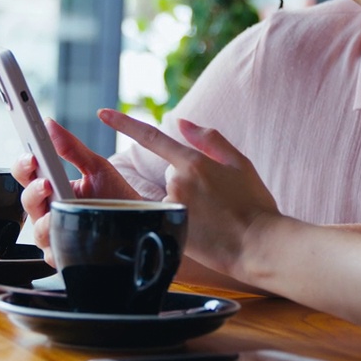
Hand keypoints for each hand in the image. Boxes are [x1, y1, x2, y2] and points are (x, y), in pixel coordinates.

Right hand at [11, 118, 142, 265]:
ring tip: (58, 206)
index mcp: (51, 187)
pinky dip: (56, 241)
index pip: (27, 174)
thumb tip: (50, 124)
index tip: (31, 156)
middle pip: (27, 201)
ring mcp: (54, 233)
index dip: (24, 164)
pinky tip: (64, 230)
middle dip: (33, 191)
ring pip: (37, 229)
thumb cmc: (115, 196)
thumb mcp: (96, 167)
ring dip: (44, 218)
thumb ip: (72, 148)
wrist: (138, 223)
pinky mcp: (63, 254)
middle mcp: (48, 210)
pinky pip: (52, 251)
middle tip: (45, 182)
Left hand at [96, 108, 280, 278]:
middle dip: (190, 180)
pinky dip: (187, 219)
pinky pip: (171, 216)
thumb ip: (210, 139)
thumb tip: (183, 123)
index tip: (101, 114)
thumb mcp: (240, 163)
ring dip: (189, 202)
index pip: (151, 137)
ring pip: (172, 195)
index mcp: (193, 162)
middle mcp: (177, 182)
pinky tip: (208, 230)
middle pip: (172, 173)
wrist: (259, 245)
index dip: (124, 123)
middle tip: (219, 200)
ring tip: (217, 217)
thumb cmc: (254, 204)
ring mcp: (172, 207)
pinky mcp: (170, 229)